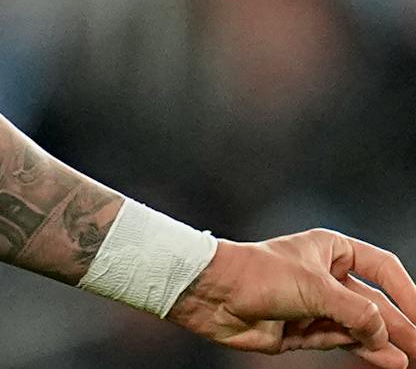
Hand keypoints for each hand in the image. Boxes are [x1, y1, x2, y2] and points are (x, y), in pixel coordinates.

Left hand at [167, 229, 415, 366]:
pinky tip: (388, 360)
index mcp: (332, 250)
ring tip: (411, 360)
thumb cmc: (259, 275)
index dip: (407, 292)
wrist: (212, 295)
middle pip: (375, 303)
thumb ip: (358, 314)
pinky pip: (341, 341)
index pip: (382, 269)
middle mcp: (326, 276)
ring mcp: (315, 305)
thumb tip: (386, 338)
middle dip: (400, 324)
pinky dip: (364, 350)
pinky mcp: (302, 330)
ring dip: (384, 342)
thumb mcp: (317, 289)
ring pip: (360, 326)